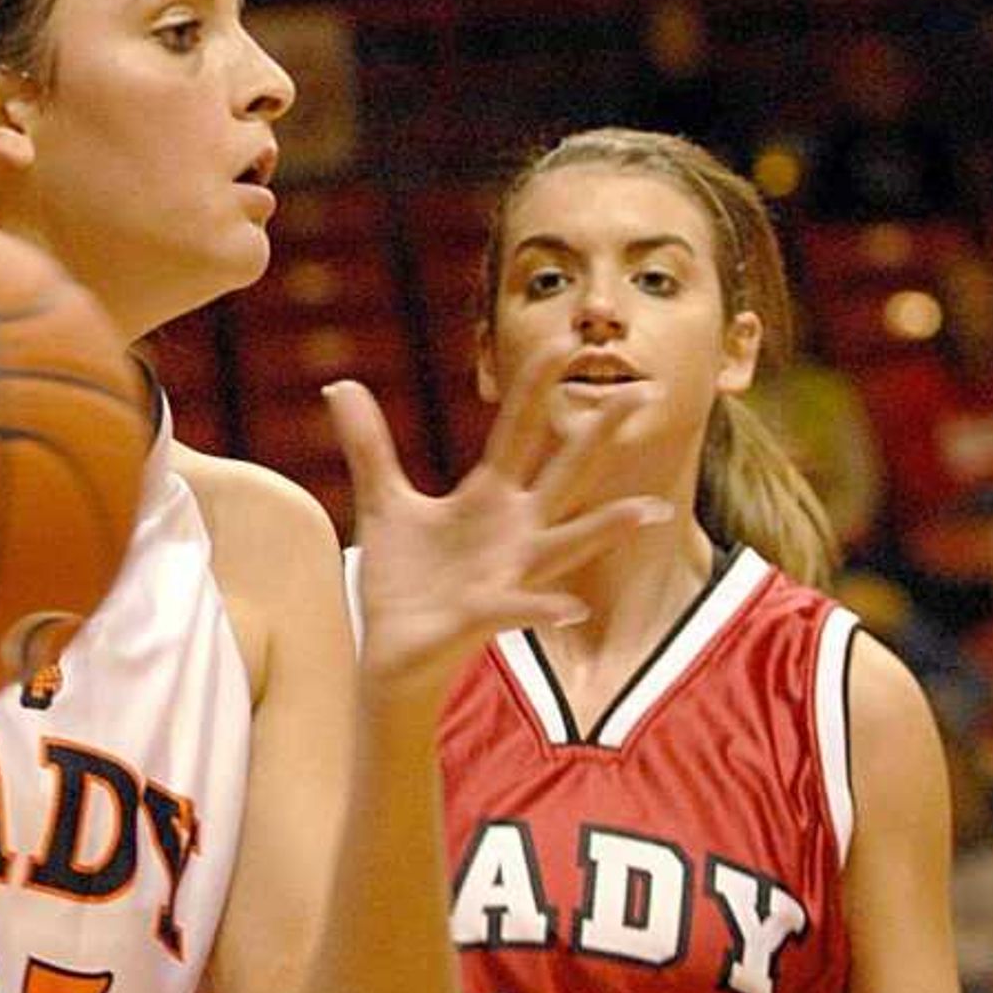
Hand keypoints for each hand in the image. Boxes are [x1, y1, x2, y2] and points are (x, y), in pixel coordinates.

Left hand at [327, 340, 672, 702]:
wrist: (392, 652)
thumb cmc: (401, 581)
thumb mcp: (383, 502)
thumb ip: (369, 445)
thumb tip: (340, 385)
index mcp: (489, 498)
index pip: (521, 429)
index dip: (539, 384)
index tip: (566, 341)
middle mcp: (513, 532)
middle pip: (566, 473)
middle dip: (602, 434)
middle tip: (645, 392)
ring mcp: (507, 574)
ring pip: (567, 544)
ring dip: (608, 527)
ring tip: (652, 510)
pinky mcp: (486, 615)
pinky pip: (521, 610)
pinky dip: (544, 609)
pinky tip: (572, 610)